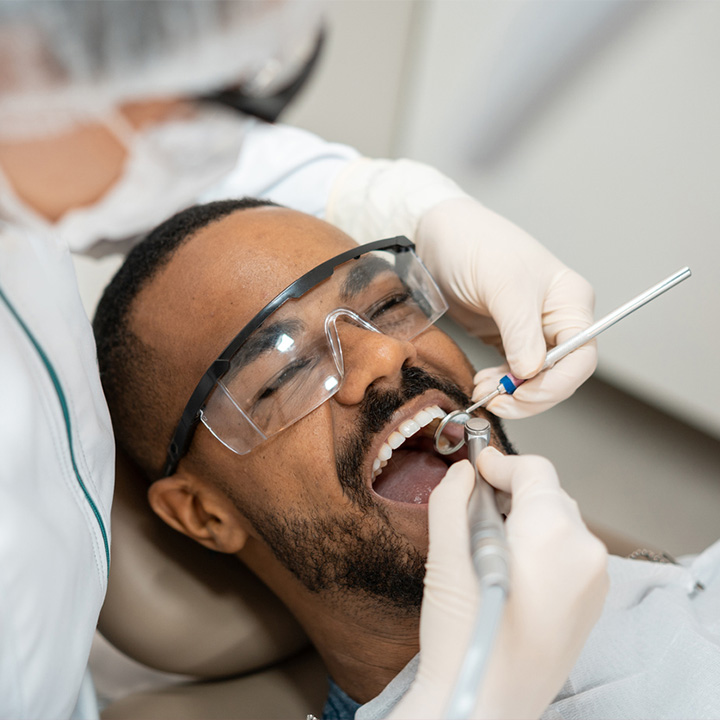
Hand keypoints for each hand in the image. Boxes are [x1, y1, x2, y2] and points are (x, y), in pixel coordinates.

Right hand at [391, 451, 607, 719]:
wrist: (484, 707)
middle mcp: (585, 555)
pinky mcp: (589, 606)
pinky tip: (508, 569)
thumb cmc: (466, 641)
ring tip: (487, 540)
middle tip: (473, 503)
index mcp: (555, 535)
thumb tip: (461, 474)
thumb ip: (451, 503)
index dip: (500, 462)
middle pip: (550, 496)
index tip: (475, 465)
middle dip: (512, 491)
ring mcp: (593, 583)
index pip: (536, 471)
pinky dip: (540, 546)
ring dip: (525, 518)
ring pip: (560, 524)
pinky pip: (567, 555)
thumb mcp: (446, 560)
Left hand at [415, 196, 596, 417]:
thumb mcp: (502, 285)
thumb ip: (520, 331)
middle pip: (560, 374)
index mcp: (570, 302)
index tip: (523, 393)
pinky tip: (483, 384)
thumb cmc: (477, 245)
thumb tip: (531, 371)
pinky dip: (501, 385)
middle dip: (530, 394)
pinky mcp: (507, 338)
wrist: (439, 235)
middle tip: (497, 401)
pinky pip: (513, 373)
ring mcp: (531, 330)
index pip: (581, 356)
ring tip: (484, 392)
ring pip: (536, 379)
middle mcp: (556, 319)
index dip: (556, 383)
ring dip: (512, 394)